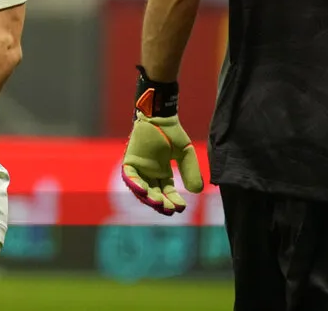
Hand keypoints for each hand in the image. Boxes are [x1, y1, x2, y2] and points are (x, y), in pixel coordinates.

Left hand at [121, 67, 203, 215]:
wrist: (160, 116)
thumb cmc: (172, 132)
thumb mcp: (185, 154)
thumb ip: (191, 171)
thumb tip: (198, 192)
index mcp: (162, 172)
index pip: (167, 191)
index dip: (173, 200)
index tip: (181, 207)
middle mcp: (150, 172)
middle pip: (154, 193)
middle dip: (162, 202)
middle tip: (169, 209)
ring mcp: (139, 167)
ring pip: (142, 188)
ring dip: (148, 197)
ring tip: (158, 203)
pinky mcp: (130, 160)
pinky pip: (129, 176)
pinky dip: (135, 184)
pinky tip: (143, 191)